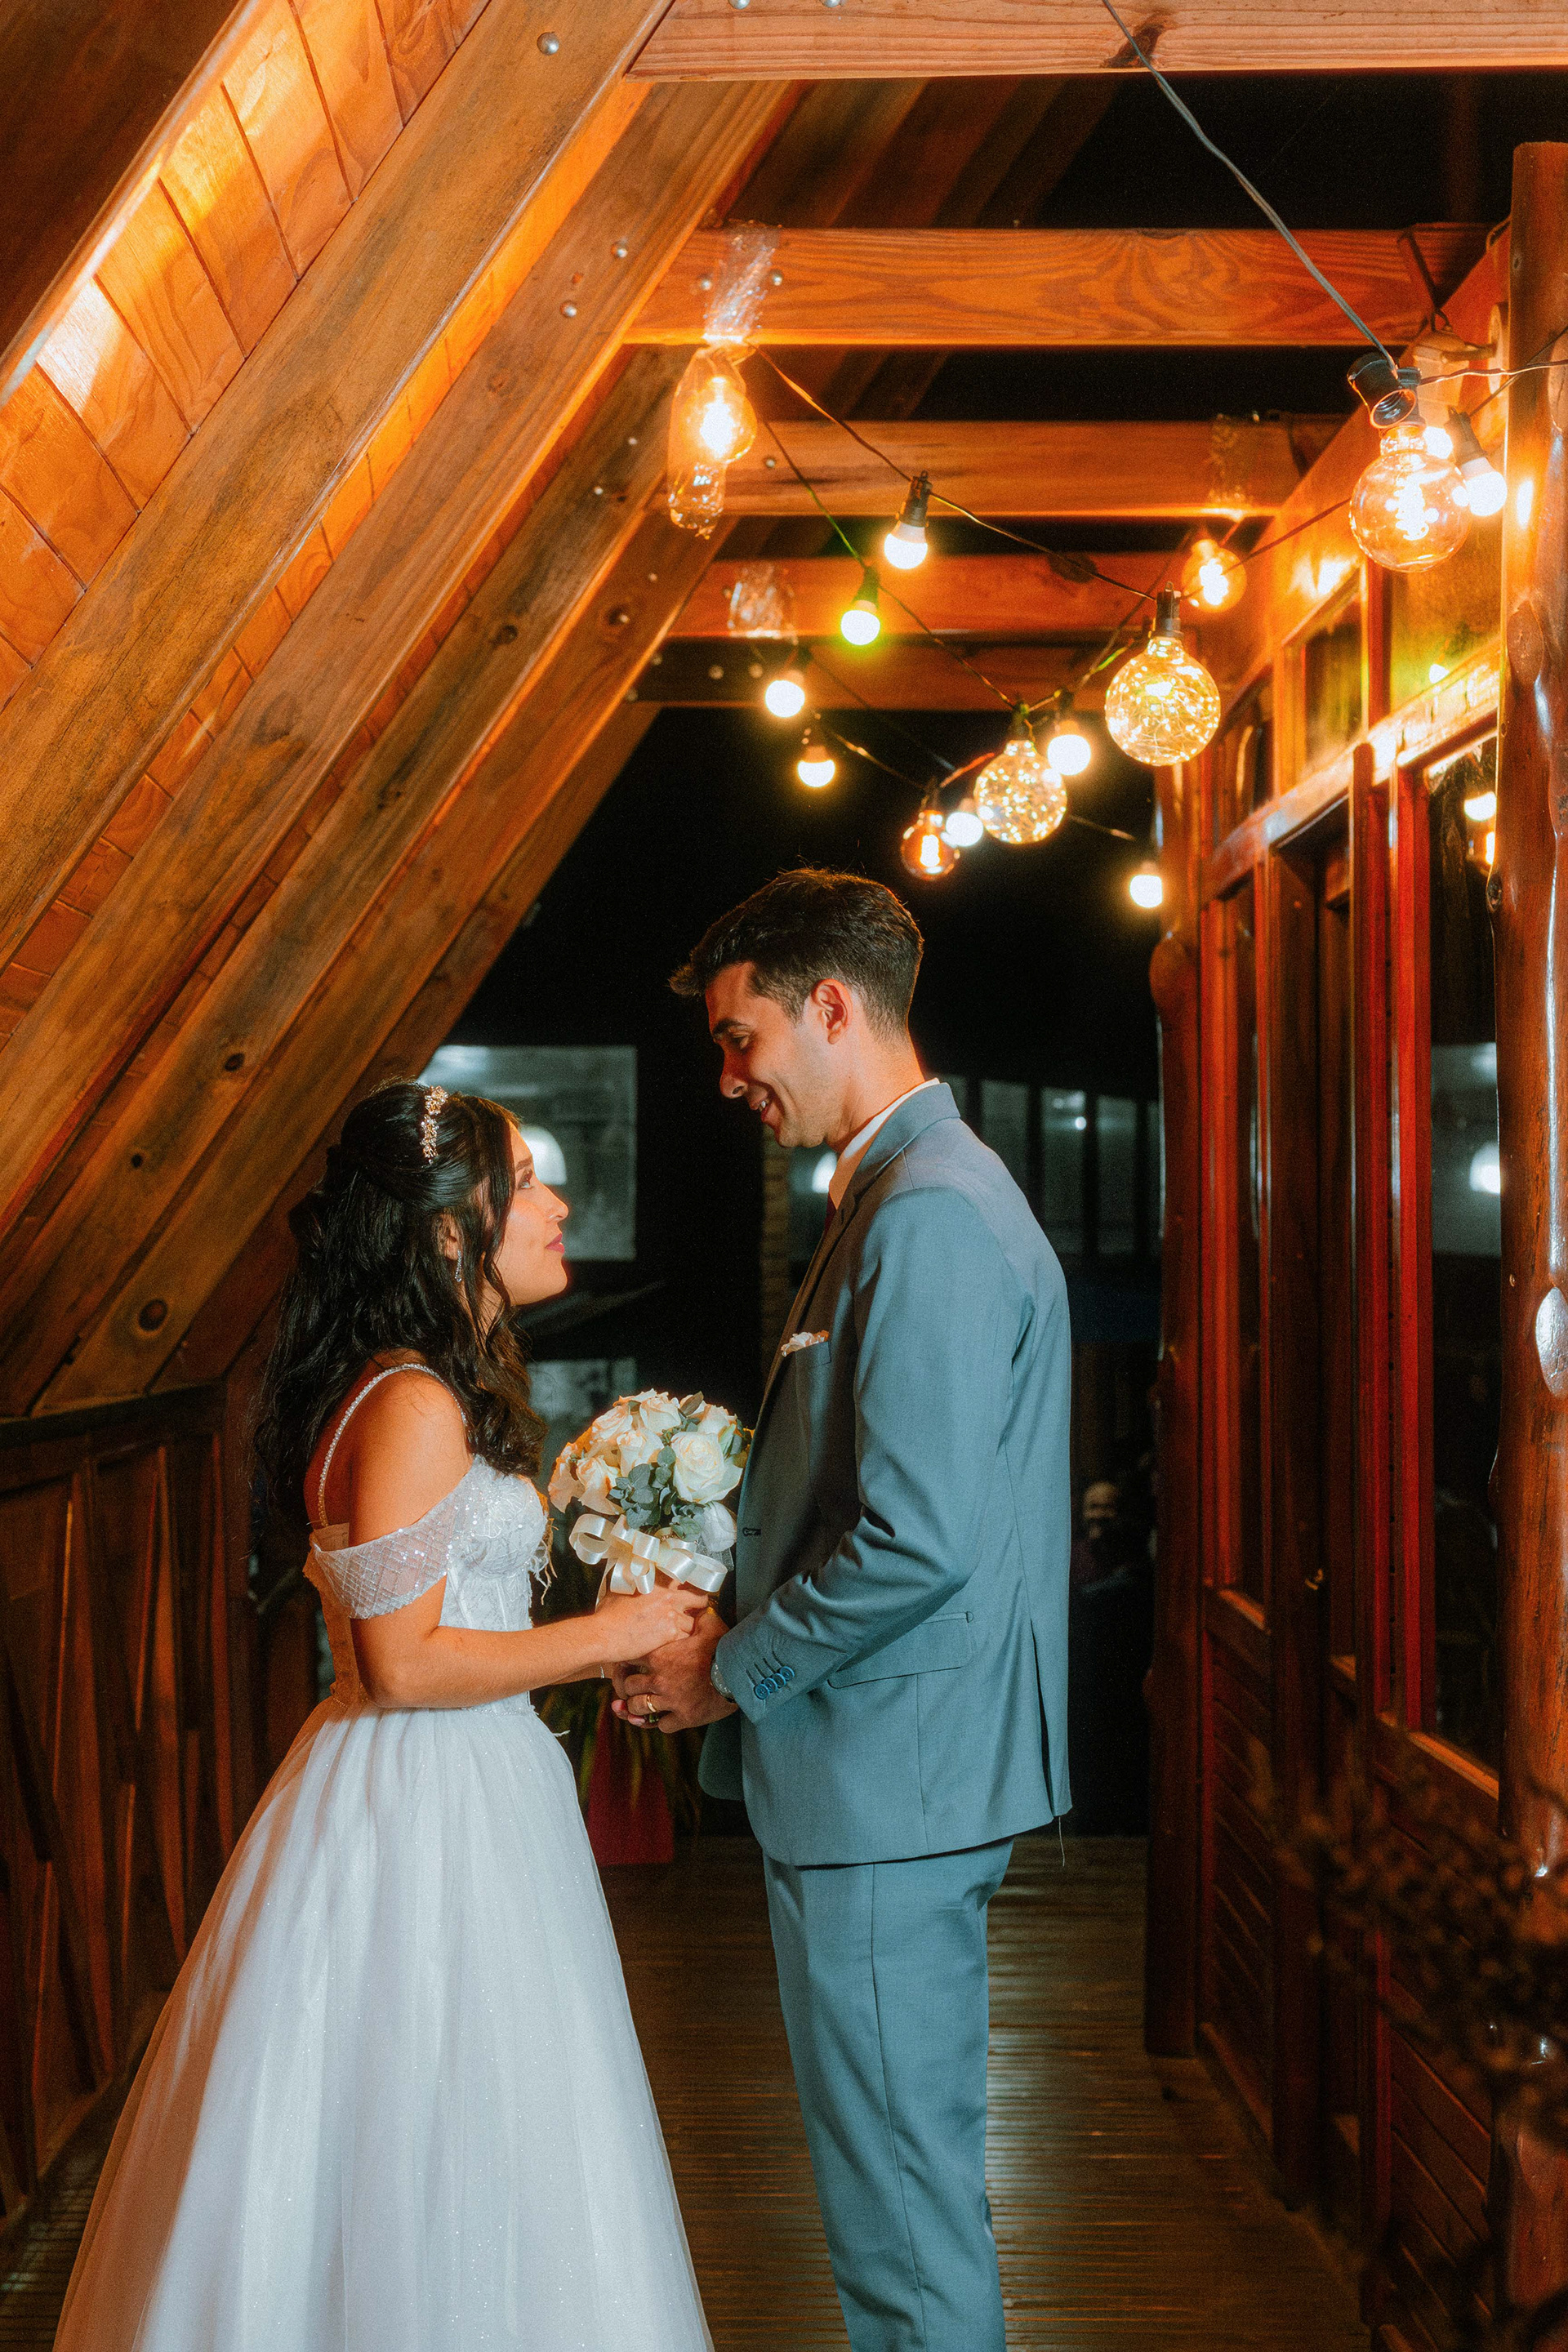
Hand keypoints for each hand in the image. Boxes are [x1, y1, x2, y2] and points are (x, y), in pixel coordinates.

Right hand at [594, 1585, 708, 1666]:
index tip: (690, 1593)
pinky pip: (687, 1638)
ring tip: (688, 1633)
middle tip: (698, 1612)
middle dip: (700, 1606)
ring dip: (691, 1627)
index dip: (688, 1589)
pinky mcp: (670, 1635)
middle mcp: (668, 1599)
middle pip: (698, 1600)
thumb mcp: (620, 1591)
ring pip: (694, 1622)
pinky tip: (681, 1646)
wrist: (604, 1635)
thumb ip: (633, 1585)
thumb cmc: (607, 1615)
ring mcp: (671, 1617)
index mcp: (658, 1585)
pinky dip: (686, 1642)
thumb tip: (632, 1581)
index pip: (683, 1582)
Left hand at [614, 1607, 735, 1734]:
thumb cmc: (723, 1648)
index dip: (624, 1664)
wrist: (738, 1674)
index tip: (627, 1666)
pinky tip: (665, 1718)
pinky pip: (662, 1725)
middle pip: (628, 1686)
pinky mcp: (684, 1717)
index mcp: (660, 1656)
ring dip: (638, 1708)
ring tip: (641, 1707)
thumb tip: (699, 1608)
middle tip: (632, 1689)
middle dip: (628, 1688)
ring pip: (639, 1708)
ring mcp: (670, 1700)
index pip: (627, 1660)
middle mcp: (660, 1679)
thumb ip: (698, 1617)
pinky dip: (661, 1722)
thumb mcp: (710, 1625)